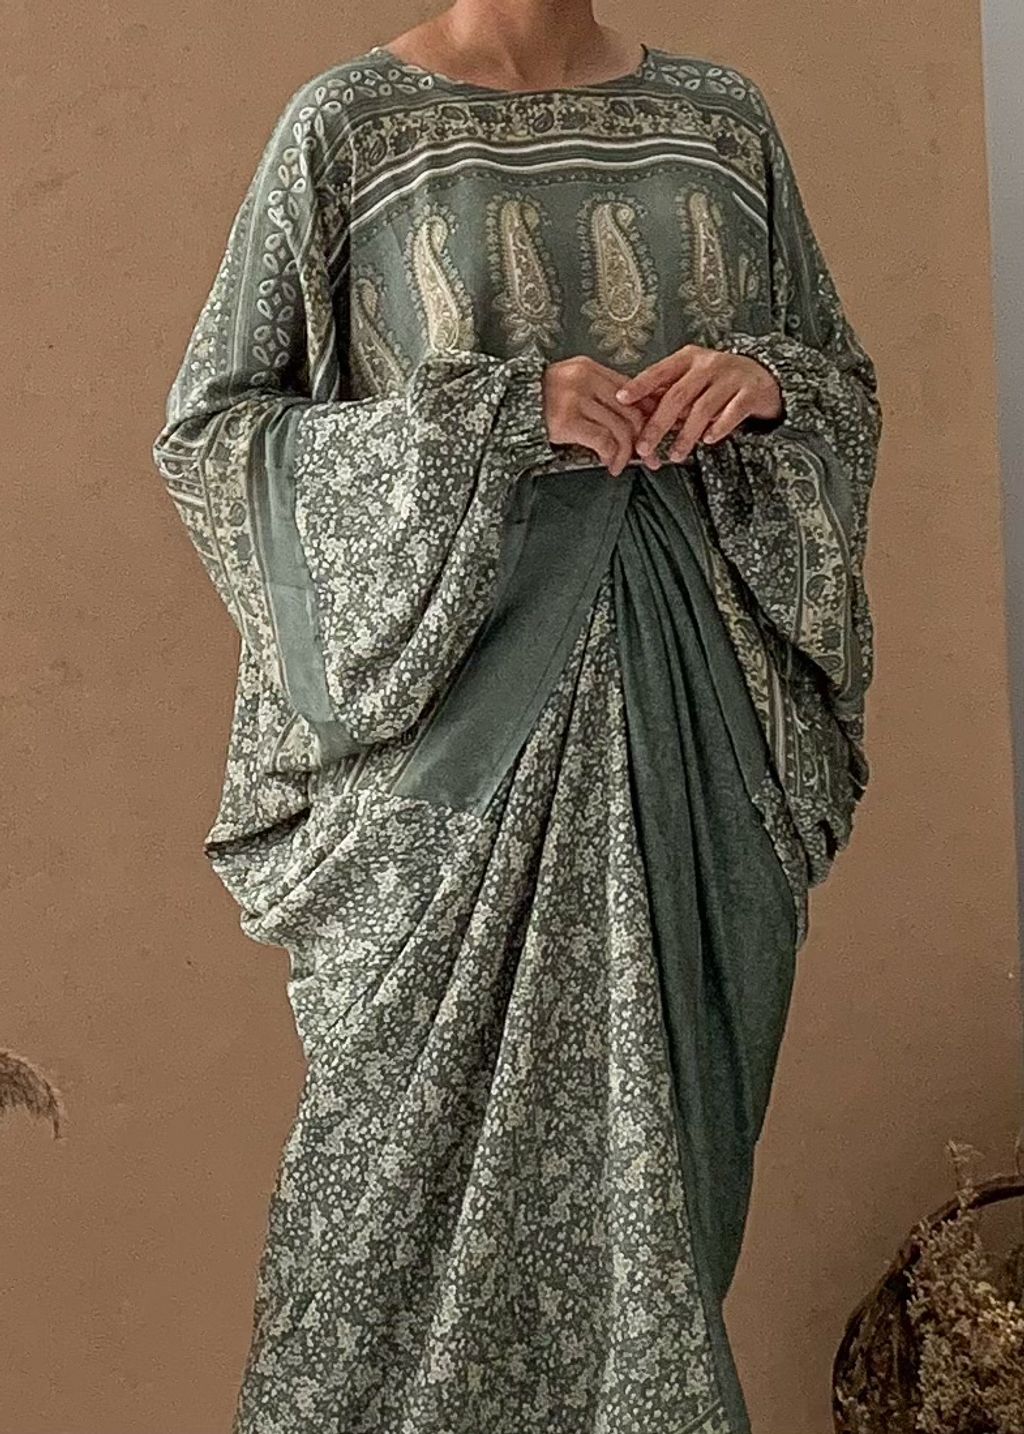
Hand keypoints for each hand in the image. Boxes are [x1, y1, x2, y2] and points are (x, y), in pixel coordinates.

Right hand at [541, 355, 657, 476]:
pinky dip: (610, 455)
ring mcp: (576, 398)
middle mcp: (586, 379)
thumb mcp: (571, 387)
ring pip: (620, 427)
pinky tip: (607, 463)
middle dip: (644, 437)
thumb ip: (598, 395)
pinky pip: (603, 440)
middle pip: (631, 410)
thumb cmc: (539, 403)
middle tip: (647, 456)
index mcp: (590, 368)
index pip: (632, 390)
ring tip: (619, 465)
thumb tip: (633, 417)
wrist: (504, 407)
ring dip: (625, 453)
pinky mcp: (566, 420)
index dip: (649, 413)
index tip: (657, 431)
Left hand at [613, 344, 783, 467]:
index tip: (621, 399)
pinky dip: (719, 428)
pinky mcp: (750, 393)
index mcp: (688, 359)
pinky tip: (707, 441)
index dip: (640, 385)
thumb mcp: (692, 378)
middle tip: (643, 447)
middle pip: (677, 396)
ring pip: (703, 408)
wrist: (763, 377)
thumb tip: (633, 414)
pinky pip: (732, 413)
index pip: (659, 371)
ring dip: (686, 435)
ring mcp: (731, 378)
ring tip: (675, 455)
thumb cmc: (716, 381)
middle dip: (658, 425)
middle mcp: (708, 365)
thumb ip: (668, 392)